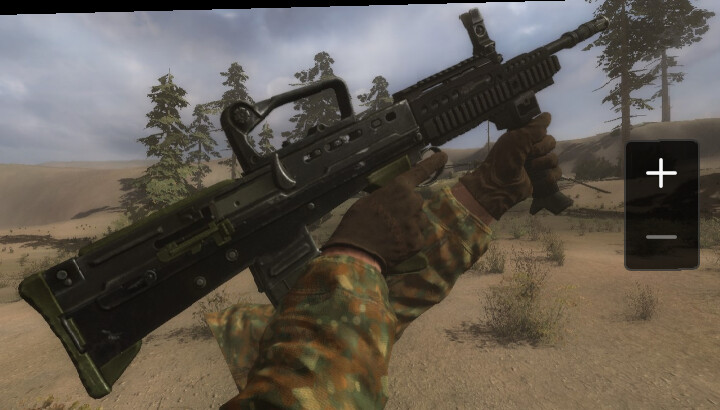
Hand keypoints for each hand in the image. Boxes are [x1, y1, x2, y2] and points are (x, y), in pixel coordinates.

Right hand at [322, 151, 447, 270]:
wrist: (357, 251)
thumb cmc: (357, 222)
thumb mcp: (369, 200)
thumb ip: (387, 197)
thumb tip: (393, 201)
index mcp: (399, 188)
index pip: (419, 172)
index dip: (432, 163)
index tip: (443, 155)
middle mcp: (413, 202)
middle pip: (416, 202)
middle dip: (407, 209)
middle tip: (390, 219)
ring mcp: (417, 222)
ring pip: (418, 221)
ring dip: (410, 225)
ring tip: (391, 234)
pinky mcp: (418, 241)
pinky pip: (417, 237)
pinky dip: (408, 241)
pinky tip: (395, 245)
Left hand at [459, 112, 560, 219]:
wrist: (499, 185)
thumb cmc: (504, 159)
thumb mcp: (516, 137)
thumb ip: (534, 127)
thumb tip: (548, 115)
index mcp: (524, 138)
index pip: (542, 129)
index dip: (538, 134)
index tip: (530, 138)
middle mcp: (532, 149)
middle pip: (551, 142)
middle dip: (540, 149)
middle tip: (527, 155)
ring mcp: (538, 164)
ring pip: (554, 158)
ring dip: (542, 163)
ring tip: (529, 168)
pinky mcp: (543, 179)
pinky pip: (556, 172)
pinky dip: (548, 176)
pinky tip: (537, 178)